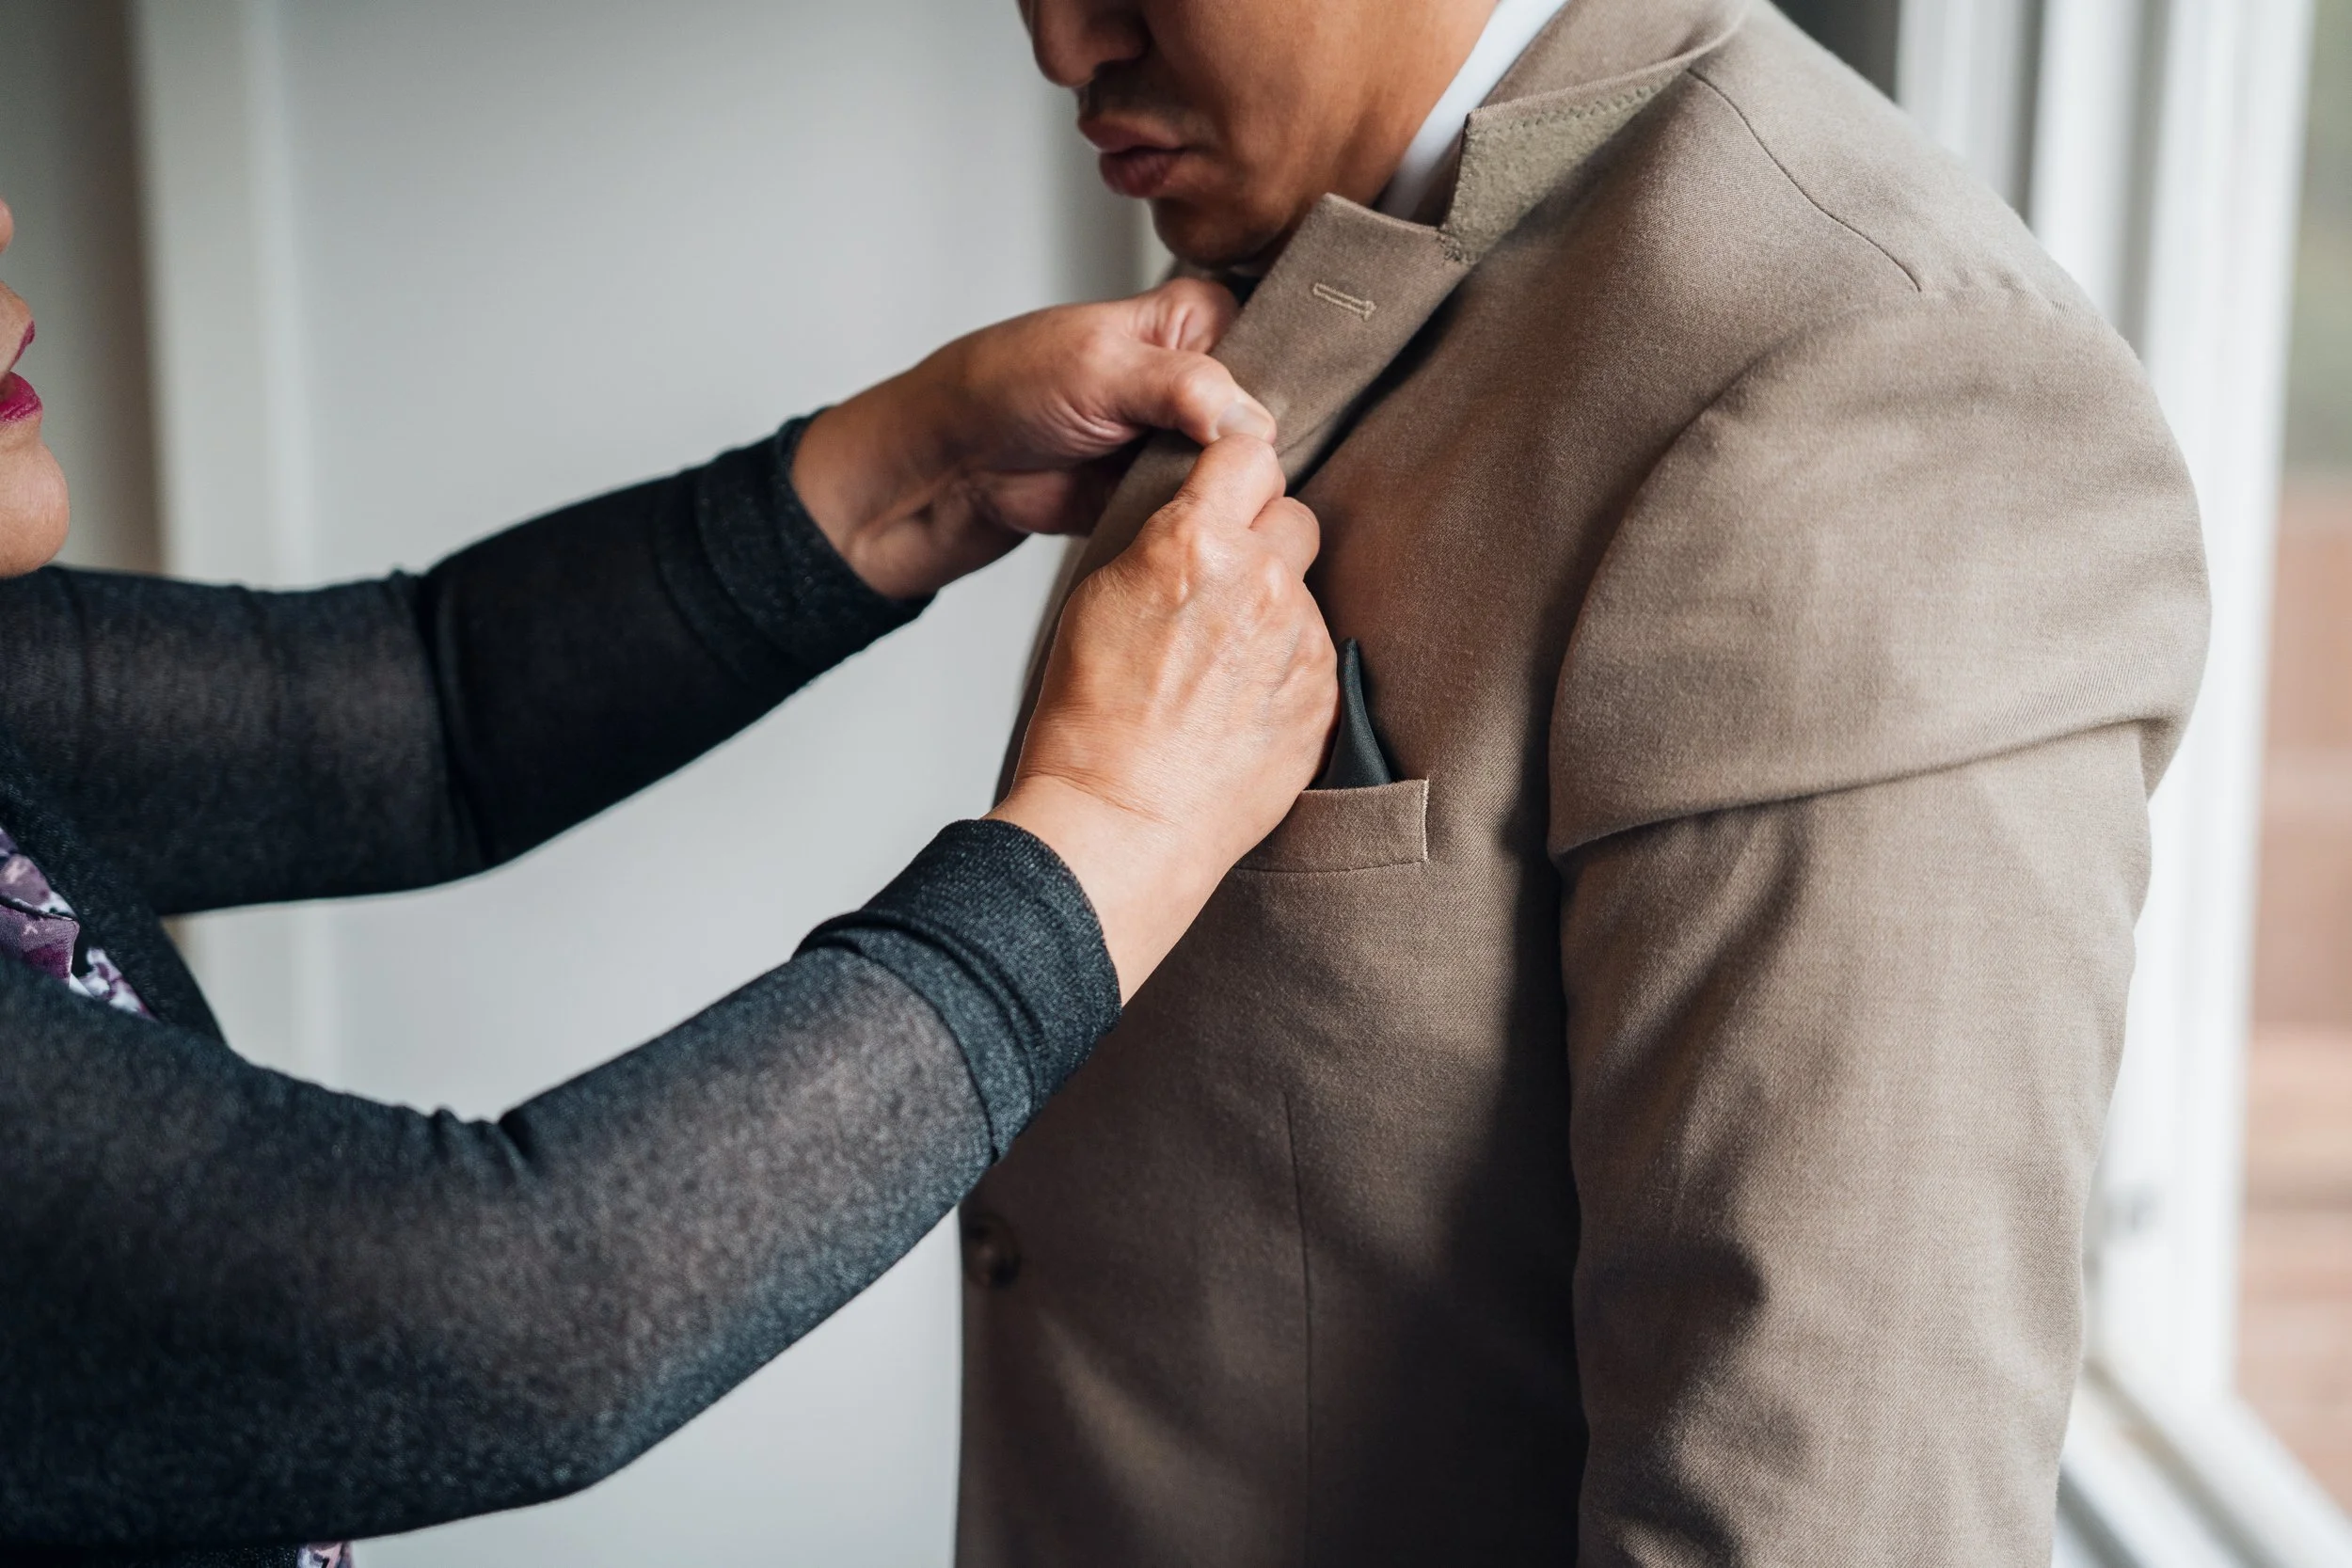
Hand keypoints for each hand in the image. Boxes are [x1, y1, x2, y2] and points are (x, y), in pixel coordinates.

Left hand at [791, 280, 1273, 599]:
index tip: (1292, 418)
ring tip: (1240, 508)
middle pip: (1269, 415)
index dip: (1290, 379)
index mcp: (1195, 321)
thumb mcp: (1099, 368)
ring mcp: (1186, 442)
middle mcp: (1200, 379)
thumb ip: (1182, 386)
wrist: (955, 466)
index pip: (1277, 339)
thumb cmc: (1008, 387)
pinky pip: (1209, 512)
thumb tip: (1252, 422)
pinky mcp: (1169, 495)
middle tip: (1264, 475)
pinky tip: (1217, 535)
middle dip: (1265, 448)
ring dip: (1236, 492)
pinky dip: (1208, 525)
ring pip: (1244, 471)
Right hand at [991, 436, 1336, 999]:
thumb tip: (1200, 522)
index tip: (1226, 492)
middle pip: (1294, 516)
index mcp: (1195, 542)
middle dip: (1264, 541)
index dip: (1235, 472)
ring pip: (1304, 591)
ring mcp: (1302, 638)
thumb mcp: (1099, 597)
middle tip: (1221, 587)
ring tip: (1219, 668)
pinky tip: (1239, 707)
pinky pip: (1315, 653)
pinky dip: (1285, 669)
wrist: (1123, 818)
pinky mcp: (1324, 692)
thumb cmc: (1090, 719)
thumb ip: (1164, 543)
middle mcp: (1261, 579)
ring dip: (1273, 611)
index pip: (1248, 451)